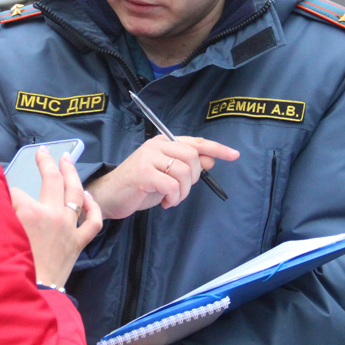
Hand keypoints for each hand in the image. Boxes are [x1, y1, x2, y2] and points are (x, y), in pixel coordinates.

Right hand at [10, 149, 102, 286]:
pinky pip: (92, 221)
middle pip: (51, 180)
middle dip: (45, 162)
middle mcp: (52, 215)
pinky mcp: (77, 244)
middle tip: (42, 151)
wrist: (30, 298)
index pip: (14, 191)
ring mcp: (68, 228)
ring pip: (75, 194)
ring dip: (71, 174)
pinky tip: (88, 196)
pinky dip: (92, 207)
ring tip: (67, 159)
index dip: (4, 192)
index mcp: (30, 213)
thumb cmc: (10, 270)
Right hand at [86, 136, 238, 219]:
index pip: (195, 142)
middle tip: (182, 190)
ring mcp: (148, 158)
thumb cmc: (138, 187)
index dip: (217, 148)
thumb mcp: (166, 175)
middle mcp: (156, 146)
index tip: (234, 154)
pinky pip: (172, 185)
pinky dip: (174, 197)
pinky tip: (165, 202)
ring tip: (172, 198)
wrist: (109, 197)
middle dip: (194, 178)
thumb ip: (186, 167)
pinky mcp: (143, 173)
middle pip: (192, 157)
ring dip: (184, 191)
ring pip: (184, 171)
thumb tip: (211, 160)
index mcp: (163, 142)